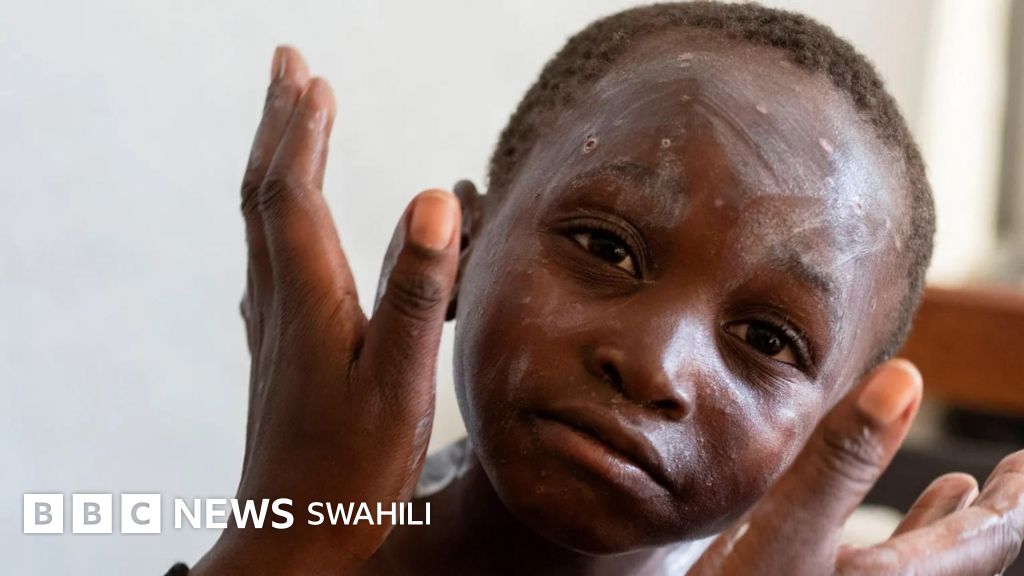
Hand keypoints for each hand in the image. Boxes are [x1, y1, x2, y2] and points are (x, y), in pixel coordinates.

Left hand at [192, 46, 460, 574]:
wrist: (295, 535)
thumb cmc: (351, 469)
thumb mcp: (399, 379)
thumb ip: (418, 289)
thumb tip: (434, 197)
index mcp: (309, 298)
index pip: (293, 190)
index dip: (301, 128)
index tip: (311, 75)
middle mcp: (280, 301)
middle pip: (266, 193)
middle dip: (279, 125)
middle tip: (290, 70)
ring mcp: (274, 326)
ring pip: (265, 224)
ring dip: (280, 164)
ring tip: (296, 125)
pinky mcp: (279, 349)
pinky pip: (272, 259)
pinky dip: (283, 215)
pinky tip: (292, 228)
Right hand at [689, 359, 1023, 574]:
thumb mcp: (784, 530)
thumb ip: (841, 459)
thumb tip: (903, 380)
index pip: (988, 539)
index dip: (1015, 499)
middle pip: (968, 557)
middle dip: (993, 511)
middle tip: (1015, 475)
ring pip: (928, 567)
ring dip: (949, 526)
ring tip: (964, 491)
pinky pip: (887, 575)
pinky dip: (899, 541)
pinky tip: (883, 530)